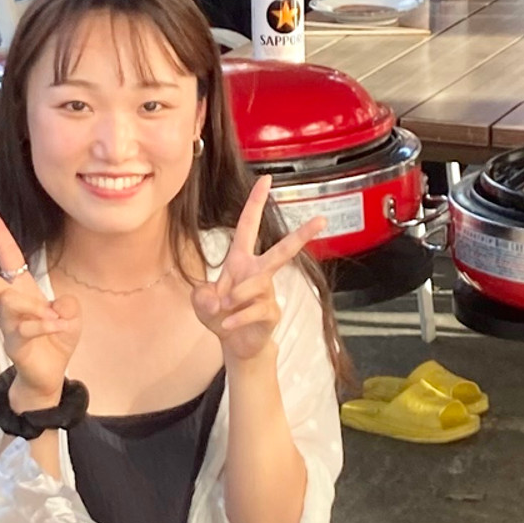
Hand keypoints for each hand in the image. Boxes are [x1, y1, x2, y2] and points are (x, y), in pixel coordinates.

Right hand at [0, 206, 80, 407]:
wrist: (49, 376)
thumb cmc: (55, 342)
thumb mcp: (70, 317)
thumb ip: (67, 304)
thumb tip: (56, 304)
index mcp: (25, 291)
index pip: (10, 257)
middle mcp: (13, 305)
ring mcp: (10, 325)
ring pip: (11, 303)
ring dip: (33, 307)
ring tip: (53, 318)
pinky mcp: (14, 344)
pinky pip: (27, 328)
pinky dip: (46, 327)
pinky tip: (57, 328)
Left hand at [190, 178, 307, 367]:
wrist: (235, 344)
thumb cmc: (220, 314)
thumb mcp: (201, 302)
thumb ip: (203, 295)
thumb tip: (218, 298)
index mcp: (241, 260)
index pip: (248, 225)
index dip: (255, 202)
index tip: (266, 179)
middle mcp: (258, 273)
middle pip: (283, 251)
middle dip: (302, 235)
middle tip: (322, 219)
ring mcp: (268, 293)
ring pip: (256, 284)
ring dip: (234, 296)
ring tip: (222, 308)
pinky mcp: (271, 313)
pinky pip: (254, 310)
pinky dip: (236, 318)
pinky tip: (226, 325)